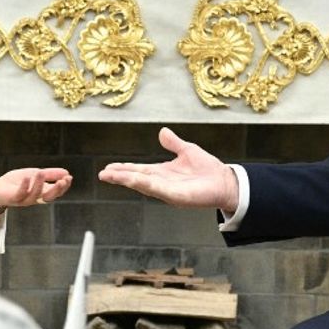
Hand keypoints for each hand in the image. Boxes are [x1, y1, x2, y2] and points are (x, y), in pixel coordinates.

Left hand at [0, 167, 72, 211]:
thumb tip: (66, 172)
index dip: (64, 187)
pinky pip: (20, 195)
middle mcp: (34, 198)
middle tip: (63, 180)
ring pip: (35, 196)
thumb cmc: (16, 182)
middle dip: (57, 190)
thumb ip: (49, 174)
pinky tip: (28, 177)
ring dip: (39, 184)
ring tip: (41, 172)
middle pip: (49, 198)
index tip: (69, 177)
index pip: (56, 192)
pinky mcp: (13, 199)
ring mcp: (24, 200)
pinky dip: (25, 186)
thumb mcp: (35, 174)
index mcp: (41, 192)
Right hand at [98, 127, 239, 212]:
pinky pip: (159, 190)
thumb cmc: (208, 169)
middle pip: (136, 179)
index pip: (138, 170)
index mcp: (162, 172)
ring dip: (128, 180)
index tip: (109, 168)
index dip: (124, 169)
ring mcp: (169, 191)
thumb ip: (173, 143)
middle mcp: (162, 183)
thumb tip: (162, 131)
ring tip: (112, 176)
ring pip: (144, 185)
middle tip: (103, 175)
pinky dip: (146, 185)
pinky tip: (135, 180)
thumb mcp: (187, 150)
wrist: (225, 182)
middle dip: (119, 177)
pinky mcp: (178, 197)